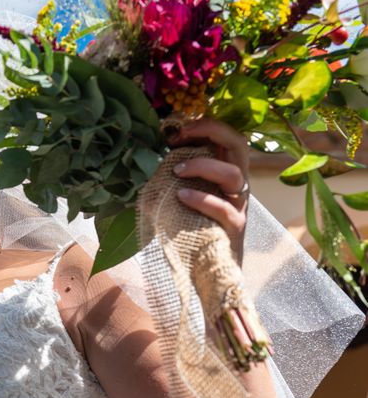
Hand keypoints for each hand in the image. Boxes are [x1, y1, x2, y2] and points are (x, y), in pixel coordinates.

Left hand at [169, 118, 249, 262]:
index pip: (228, 138)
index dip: (208, 126)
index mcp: (226, 174)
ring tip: (177, 171)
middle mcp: (238, 186)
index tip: (179, 127)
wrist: (210, 271)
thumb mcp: (186, 197)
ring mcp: (239, 206)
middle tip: (182, 134)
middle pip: (239, 146)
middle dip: (212, 131)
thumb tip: (158, 157)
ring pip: (233, 174)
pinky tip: (181, 196)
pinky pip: (223, 208)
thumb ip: (180, 177)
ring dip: (203, 165)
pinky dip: (201, 199)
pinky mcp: (235, 228)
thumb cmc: (195, 230)